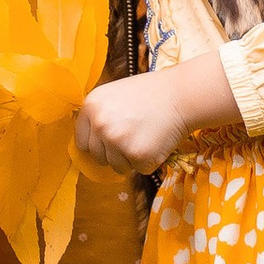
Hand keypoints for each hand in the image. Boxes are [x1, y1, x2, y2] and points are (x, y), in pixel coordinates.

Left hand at [77, 56, 237, 173]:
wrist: (181, 95)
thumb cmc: (151, 94)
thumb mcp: (115, 96)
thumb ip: (100, 116)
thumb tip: (90, 145)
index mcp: (91, 106)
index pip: (82, 142)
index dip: (98, 144)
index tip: (111, 141)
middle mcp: (100, 124)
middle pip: (98, 157)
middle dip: (115, 153)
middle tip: (135, 136)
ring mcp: (117, 141)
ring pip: (117, 167)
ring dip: (132, 159)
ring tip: (147, 136)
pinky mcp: (137, 155)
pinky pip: (139, 170)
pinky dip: (150, 161)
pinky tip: (157, 141)